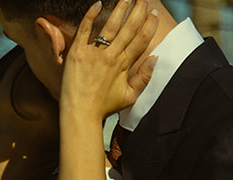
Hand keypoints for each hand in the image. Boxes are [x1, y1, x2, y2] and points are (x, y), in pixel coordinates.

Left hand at [62, 0, 157, 120]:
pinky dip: (91, 15)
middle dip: (138, 10)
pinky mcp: (77, 53)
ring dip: (120, 8)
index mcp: (124, 65)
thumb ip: (143, 78)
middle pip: (128, 28)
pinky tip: (98, 3)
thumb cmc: (104, 108)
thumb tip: (155, 59)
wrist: (80, 115)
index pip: (141, 39)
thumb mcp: (129, 97)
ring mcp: (94, 53)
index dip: (149, 25)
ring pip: (110, 25)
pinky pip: (85, 29)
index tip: (154, 13)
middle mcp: (110, 56)